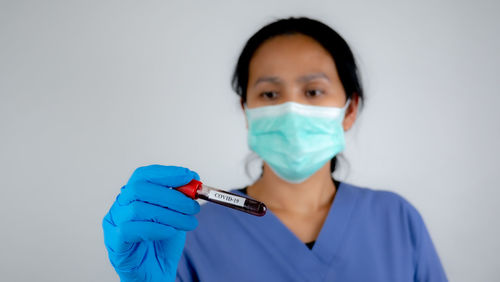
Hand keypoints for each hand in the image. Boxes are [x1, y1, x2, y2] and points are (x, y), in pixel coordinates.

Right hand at [102, 165, 199, 281]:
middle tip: (192, 205)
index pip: (143, 175)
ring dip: (169, 214)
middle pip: (139, 189)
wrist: (156, 272)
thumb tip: (193, 184)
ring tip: (188, 222)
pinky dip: (155, 228)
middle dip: (171, 195)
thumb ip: (181, 200)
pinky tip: (170, 232)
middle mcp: (120, 207)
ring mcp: (114, 224)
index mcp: (132, 196)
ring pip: (137, 209)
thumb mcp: (176, 216)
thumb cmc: (162, 243)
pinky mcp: (114, 243)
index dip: (167, 173)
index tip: (189, 175)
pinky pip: (130, 230)